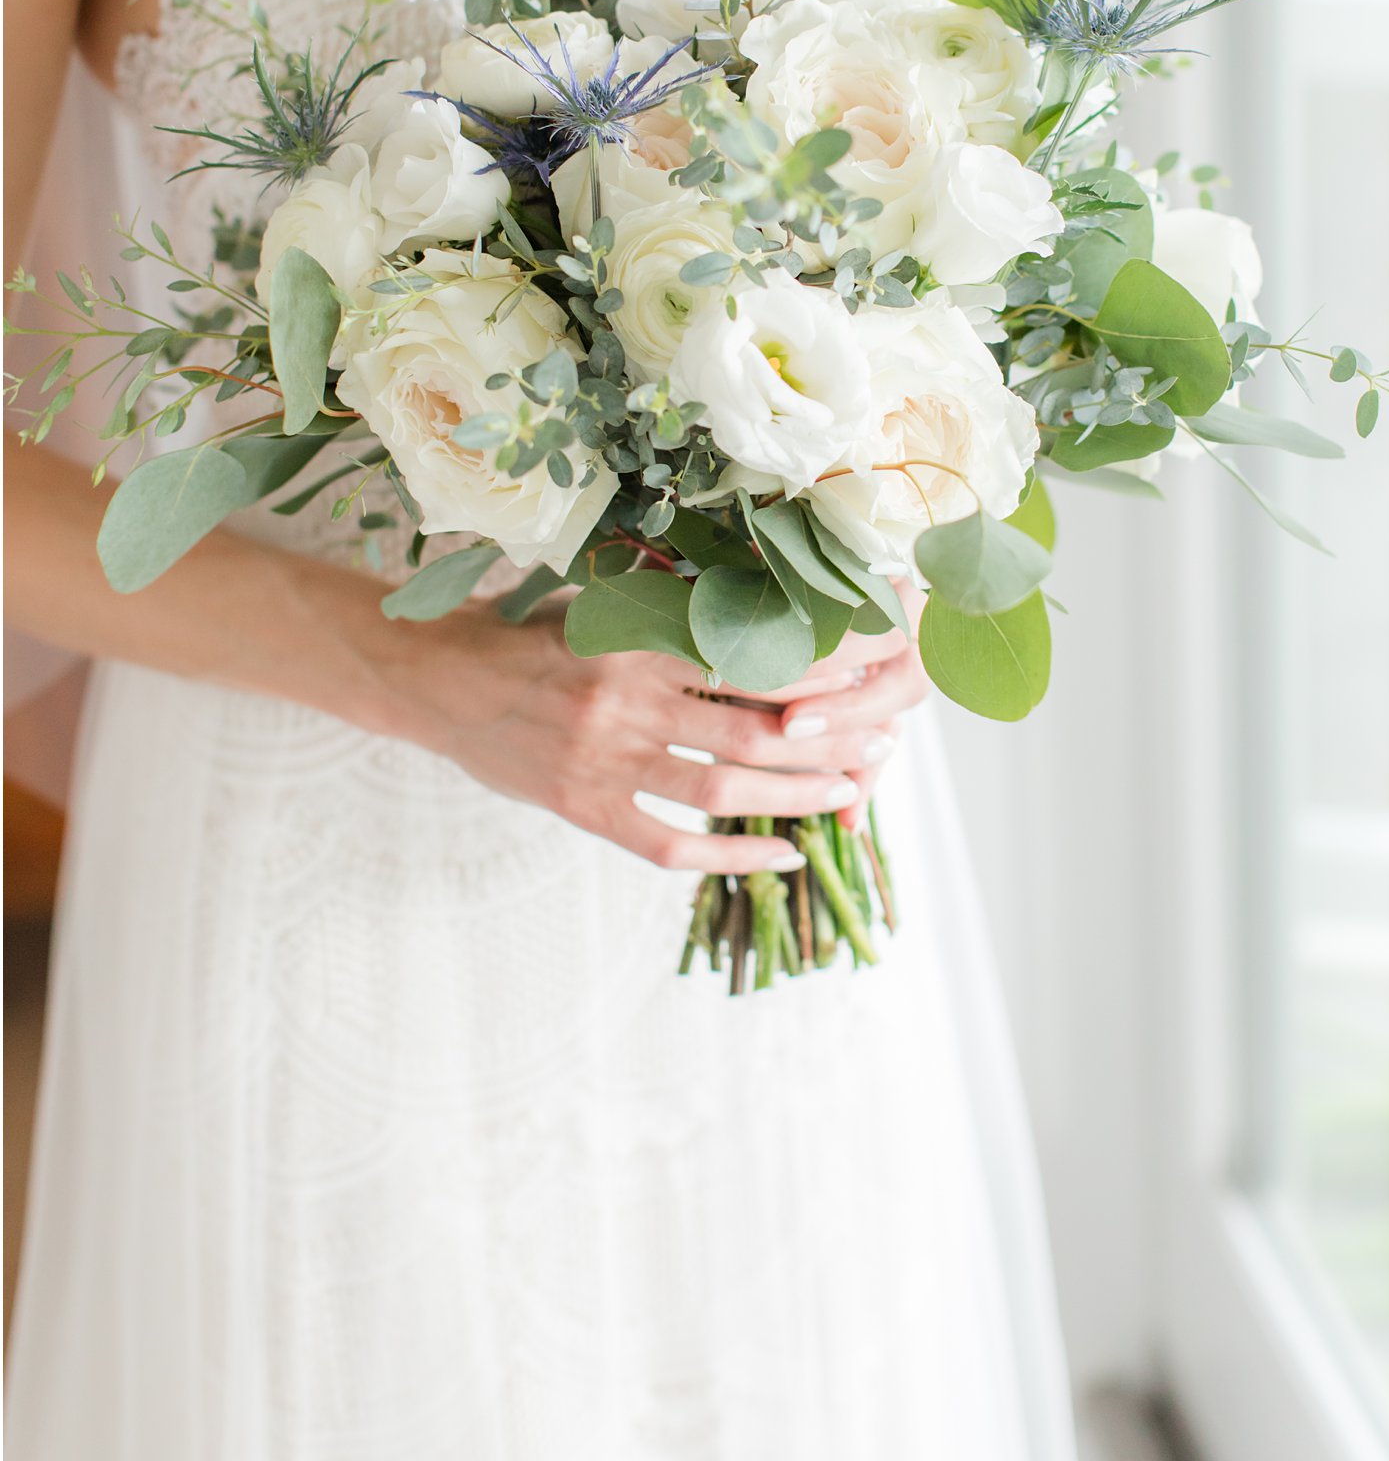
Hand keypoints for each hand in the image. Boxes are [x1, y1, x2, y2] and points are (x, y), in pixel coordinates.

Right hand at [377, 603, 923, 873]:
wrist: (436, 679)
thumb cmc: (529, 632)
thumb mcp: (601, 602)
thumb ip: (673, 610)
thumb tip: (770, 603)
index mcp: (635, 638)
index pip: (751, 653)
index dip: (821, 667)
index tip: (873, 667)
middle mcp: (625, 700)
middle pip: (753, 728)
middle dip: (828, 739)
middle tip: (881, 743)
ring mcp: (603, 761)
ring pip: (722, 788)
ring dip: (797, 795)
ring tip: (850, 793)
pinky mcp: (582, 808)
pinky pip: (669, 847)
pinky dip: (732, 858)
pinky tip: (782, 855)